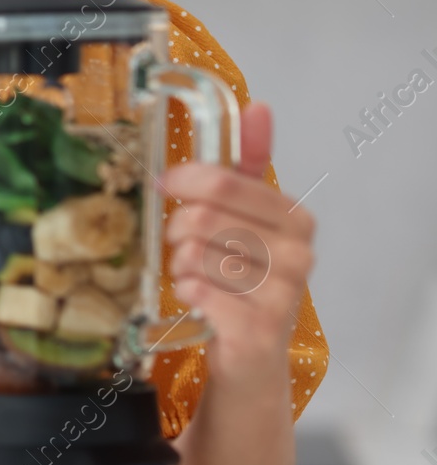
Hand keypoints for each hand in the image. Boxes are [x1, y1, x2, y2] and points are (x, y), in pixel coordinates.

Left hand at [162, 102, 315, 382]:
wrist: (252, 358)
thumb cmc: (245, 281)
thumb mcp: (248, 218)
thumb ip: (247, 167)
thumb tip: (259, 106)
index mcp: (295, 218)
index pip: (224, 182)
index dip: (184, 179)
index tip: (167, 183)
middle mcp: (299, 254)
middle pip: (203, 218)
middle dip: (177, 229)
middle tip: (179, 242)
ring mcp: (283, 294)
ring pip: (195, 255)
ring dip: (181, 265)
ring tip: (196, 275)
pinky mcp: (259, 329)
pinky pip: (198, 291)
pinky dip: (186, 291)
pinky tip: (197, 297)